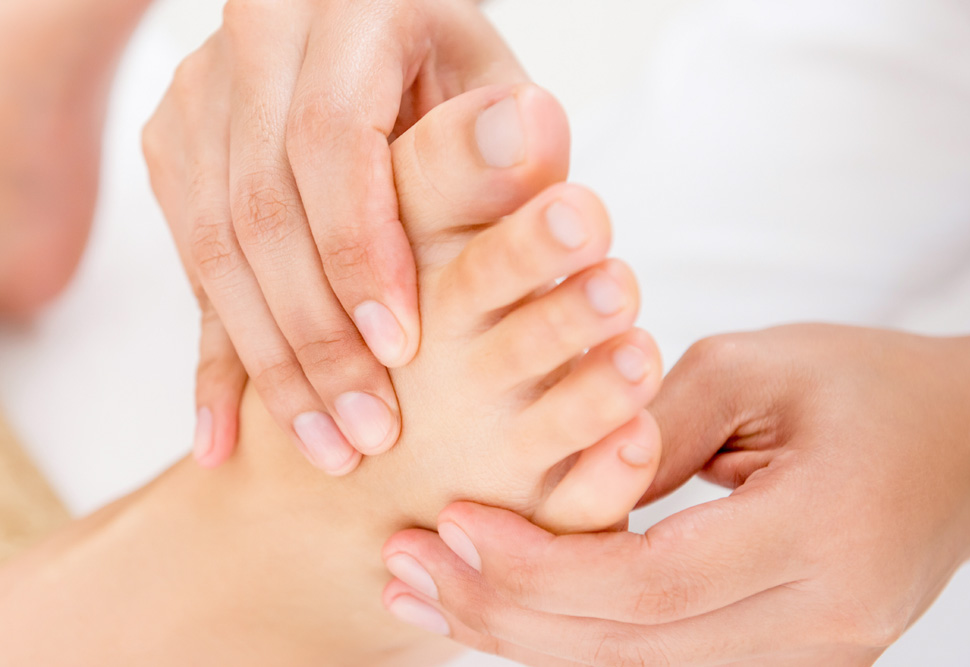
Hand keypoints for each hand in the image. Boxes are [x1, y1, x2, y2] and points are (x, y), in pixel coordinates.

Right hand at [143, 0, 524, 472]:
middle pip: (259, 209)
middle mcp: (252, 43)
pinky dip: (217, 355)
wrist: (367, 40)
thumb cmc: (450, 71)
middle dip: (314, 338)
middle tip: (366, 434)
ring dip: (270, 364)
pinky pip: (191, 265)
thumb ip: (509, 136)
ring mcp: (198, 95)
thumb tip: (529, 140)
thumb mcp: (495, 86)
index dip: (358, 250)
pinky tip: (226, 435)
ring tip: (325, 447)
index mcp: (342, 9)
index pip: (330, 143)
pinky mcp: (174, 146)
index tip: (404, 349)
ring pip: (213, 248)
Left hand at [383, 324, 969, 665]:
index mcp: (820, 533)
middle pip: (631, 650)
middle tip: (408, 569)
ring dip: (526, 638)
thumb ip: (654, 422)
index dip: (538, 566)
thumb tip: (559, 472)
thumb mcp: (759, 367)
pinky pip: (662, 664)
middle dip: (506, 615)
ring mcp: (810, 656)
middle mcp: (820, 621)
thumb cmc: (872, 387)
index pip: (650, 582)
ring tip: (432, 595)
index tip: (450, 525)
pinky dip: (577, 641)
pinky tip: (510, 610)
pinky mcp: (790, 658)